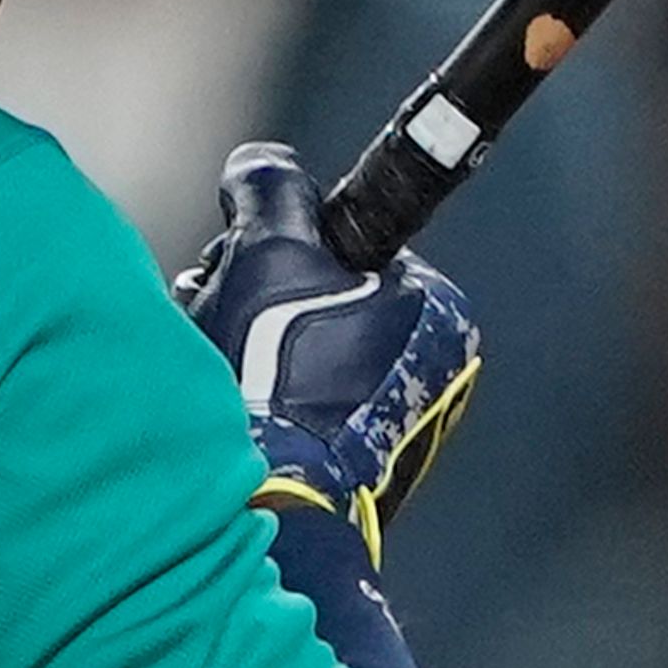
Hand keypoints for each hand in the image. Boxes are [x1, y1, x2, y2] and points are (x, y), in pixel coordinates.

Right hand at [174, 143, 479, 562]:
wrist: (279, 504)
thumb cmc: (280, 376)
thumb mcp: (268, 254)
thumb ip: (269, 191)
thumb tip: (260, 164)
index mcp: (434, 310)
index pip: (344, 250)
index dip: (279, 254)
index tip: (246, 276)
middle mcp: (438, 369)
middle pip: (322, 307)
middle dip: (262, 312)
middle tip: (229, 331)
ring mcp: (409, 426)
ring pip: (310, 362)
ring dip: (260, 361)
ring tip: (231, 383)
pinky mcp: (372, 473)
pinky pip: (312, 415)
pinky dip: (275, 411)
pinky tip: (248, 425)